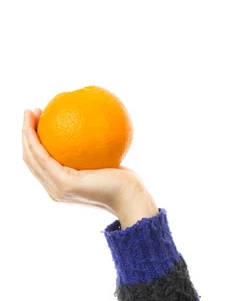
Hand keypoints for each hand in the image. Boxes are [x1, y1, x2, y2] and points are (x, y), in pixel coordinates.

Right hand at [21, 108, 150, 217]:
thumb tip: (94, 127)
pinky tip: (39, 124)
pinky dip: (36, 140)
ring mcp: (58, 188)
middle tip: (30, 111)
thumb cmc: (124, 180)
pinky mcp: (64, 183)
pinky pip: (44, 158)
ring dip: (26, 133)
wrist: (131, 197)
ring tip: (29, 112)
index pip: (40, 162)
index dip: (33, 141)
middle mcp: (54, 189)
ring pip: (32, 157)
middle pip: (30, 159)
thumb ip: (94, 151)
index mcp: (61, 185)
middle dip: (25, 133)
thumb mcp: (106, 161)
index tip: (38, 119)